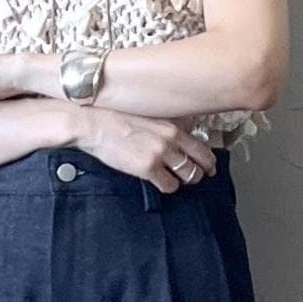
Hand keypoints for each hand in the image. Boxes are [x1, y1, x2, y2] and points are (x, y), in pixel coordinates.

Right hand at [76, 107, 218, 193]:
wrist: (94, 123)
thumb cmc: (114, 117)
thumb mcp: (147, 114)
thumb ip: (164, 125)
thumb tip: (176, 134)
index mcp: (172, 125)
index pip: (201, 145)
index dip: (207, 159)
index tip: (208, 165)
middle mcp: (171, 139)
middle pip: (200, 162)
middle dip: (201, 172)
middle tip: (198, 176)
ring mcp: (160, 154)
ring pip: (188, 175)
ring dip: (185, 180)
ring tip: (177, 180)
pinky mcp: (147, 168)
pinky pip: (169, 185)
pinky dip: (168, 187)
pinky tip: (161, 183)